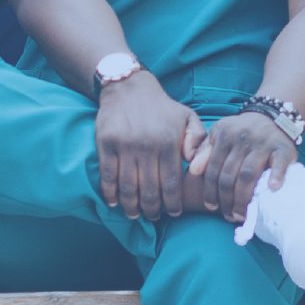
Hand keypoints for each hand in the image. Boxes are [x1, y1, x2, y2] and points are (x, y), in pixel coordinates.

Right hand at [95, 72, 200, 220]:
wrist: (128, 88)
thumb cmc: (162, 108)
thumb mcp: (188, 117)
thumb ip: (198, 140)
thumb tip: (195, 166)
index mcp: (168, 142)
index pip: (172, 183)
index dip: (173, 203)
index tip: (174, 213)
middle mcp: (147, 146)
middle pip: (149, 190)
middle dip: (152, 210)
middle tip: (154, 217)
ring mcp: (125, 146)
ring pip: (128, 187)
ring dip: (131, 207)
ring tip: (135, 215)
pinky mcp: (106, 144)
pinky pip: (108, 176)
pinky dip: (110, 194)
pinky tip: (115, 203)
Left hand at [188, 112, 295, 222]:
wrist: (271, 117)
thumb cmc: (240, 133)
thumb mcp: (218, 135)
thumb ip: (204, 152)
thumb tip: (194, 171)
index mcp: (224, 134)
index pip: (213, 168)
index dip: (210, 190)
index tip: (210, 207)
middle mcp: (242, 137)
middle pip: (229, 175)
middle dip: (226, 199)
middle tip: (228, 216)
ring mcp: (263, 142)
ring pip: (248, 174)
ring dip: (243, 198)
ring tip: (241, 214)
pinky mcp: (283, 148)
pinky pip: (279, 164)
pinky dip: (276, 176)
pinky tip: (272, 189)